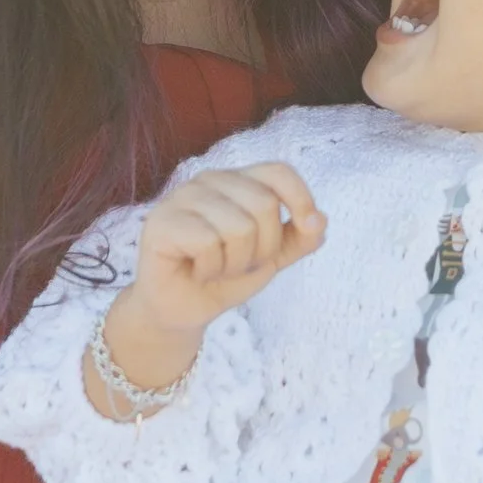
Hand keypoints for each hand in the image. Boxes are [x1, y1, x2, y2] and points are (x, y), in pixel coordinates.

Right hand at [119, 158, 326, 361]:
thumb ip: (298, 239)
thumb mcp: (271, 258)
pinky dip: (210, 268)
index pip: (278, 172)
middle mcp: (209, 180)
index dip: (301, 197)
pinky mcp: (161, 222)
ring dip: (235, 263)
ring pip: (238, 227)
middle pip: (263, 205)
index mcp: (237, 181)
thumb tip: (321, 221)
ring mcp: (182, 197)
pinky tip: (197, 271)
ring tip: (216, 268)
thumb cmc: (224, 276)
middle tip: (239, 264)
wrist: (181, 310)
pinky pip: (207, 243)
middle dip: (262, 249)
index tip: (309, 228)